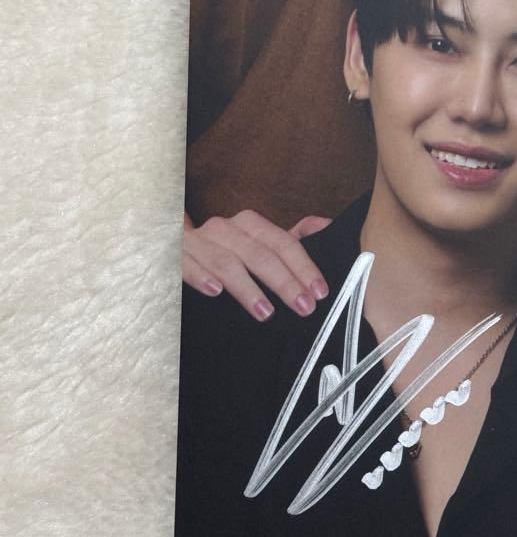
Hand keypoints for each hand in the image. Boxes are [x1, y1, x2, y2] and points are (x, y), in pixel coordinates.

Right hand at [182, 210, 332, 320]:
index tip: (319, 291)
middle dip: (284, 282)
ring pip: (227, 262)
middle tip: (303, 307)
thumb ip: (292, 236)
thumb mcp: (258, 241)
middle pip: (260, 254)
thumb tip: (327, 225)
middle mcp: (226, 228)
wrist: (170, 243)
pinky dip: (201, 275)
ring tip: (266, 312)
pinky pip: (187, 264)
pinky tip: (215, 291)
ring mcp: (198, 241)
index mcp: (250, 224)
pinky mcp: (173, 255)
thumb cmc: (223, 249)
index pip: (283, 242)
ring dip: (248, 288)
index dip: (303, 266)